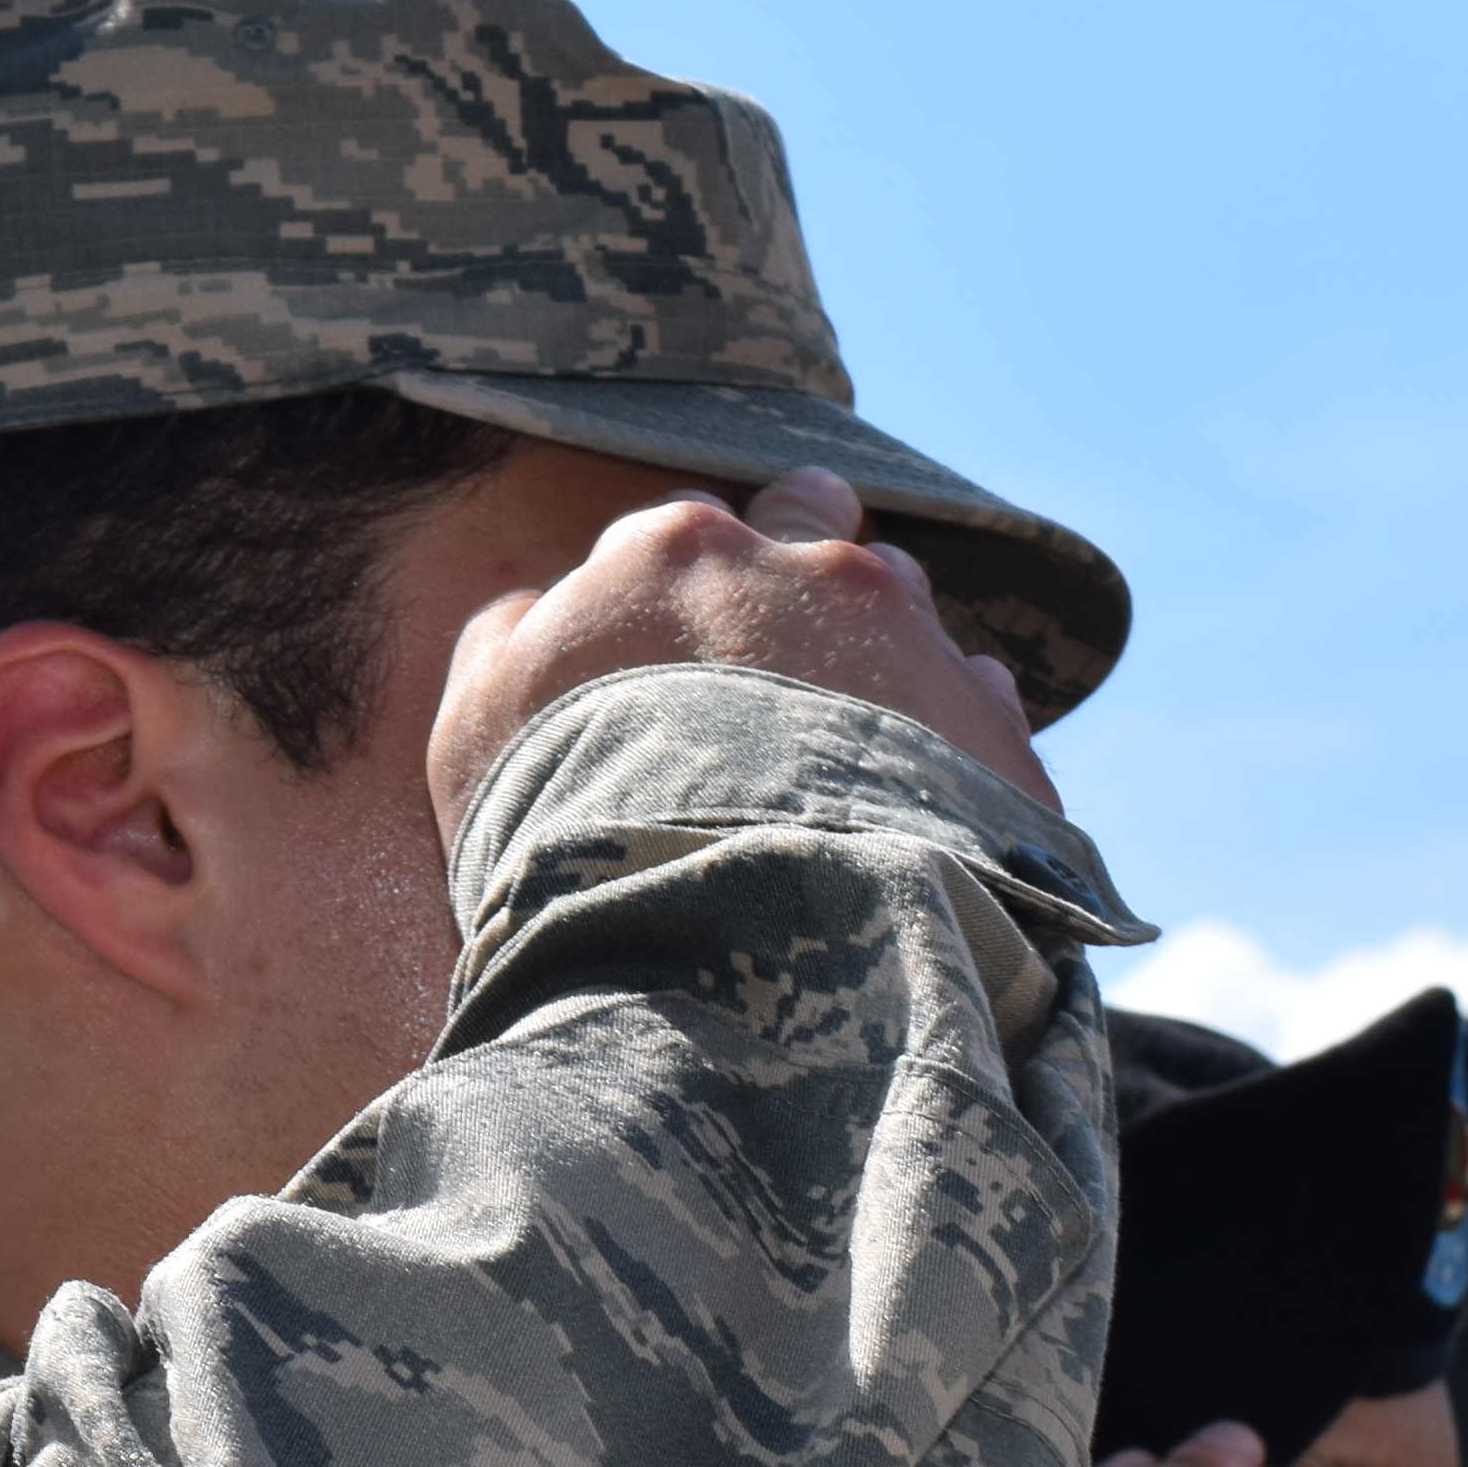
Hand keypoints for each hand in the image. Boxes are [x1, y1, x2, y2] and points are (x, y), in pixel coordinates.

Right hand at [425, 469, 1055, 840]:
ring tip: (840, 753)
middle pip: (815, 523)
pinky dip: (950, 735)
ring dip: (877, 651)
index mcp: (675, 551)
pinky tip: (907, 800)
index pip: (683, 529)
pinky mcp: (991, 733)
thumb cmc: (571, 835)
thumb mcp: (476, 731)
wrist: (724, 944)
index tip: (672, 651)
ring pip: (905, 604)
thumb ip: (505, 640)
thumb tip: (531, 606)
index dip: (674, 591)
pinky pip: (979, 702)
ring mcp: (913, 643)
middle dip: (798, 572)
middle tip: (775, 659)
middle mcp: (808, 570)